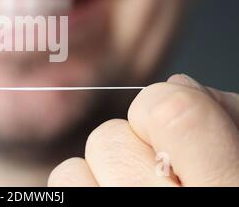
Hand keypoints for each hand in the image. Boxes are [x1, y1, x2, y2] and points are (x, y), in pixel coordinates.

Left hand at [48, 74, 238, 186]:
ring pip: (70, 172)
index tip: (171, 129)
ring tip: (132, 196)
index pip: (169, 111)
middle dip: (129, 149)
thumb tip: (178, 88)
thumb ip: (222, 122)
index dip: (163, 110)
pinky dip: (83, 194)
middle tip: (156, 179)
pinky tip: (112, 203)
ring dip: (98, 180)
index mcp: (226, 193)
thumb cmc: (226, 192)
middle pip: (108, 140)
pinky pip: (60, 196)